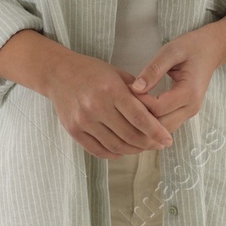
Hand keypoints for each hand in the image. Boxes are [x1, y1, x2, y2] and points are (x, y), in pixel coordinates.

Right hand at [44, 51, 173, 159]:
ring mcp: (84, 120)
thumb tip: (158, 114)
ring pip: (115, 146)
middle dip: (148, 143)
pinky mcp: (74, 130)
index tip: (167, 140)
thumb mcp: (117, 74)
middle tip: (158, 145)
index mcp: (111, 90)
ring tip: (142, 147)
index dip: (156, 132)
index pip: (139, 118)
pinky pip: (98, 150)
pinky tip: (122, 150)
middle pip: (130, 135)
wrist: (58, 73)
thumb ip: (137, 93)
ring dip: (133, 151)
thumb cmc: (92, 71)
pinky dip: (113, 154)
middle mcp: (97, 106)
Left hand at [129, 26, 225, 136]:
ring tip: (130, 107)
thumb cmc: (191, 47)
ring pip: (163, 130)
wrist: (211, 50)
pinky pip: (166, 124)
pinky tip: (140, 111)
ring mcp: (190, 113)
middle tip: (124, 102)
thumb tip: (136, 88)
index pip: (158, 108)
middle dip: (140, 117)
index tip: (127, 89)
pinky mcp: (186, 113)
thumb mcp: (170, 51)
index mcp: (189, 92)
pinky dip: (152, 122)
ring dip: (145, 123)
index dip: (139, 102)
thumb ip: (154, 69)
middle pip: (160, 125)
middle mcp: (192, 107)